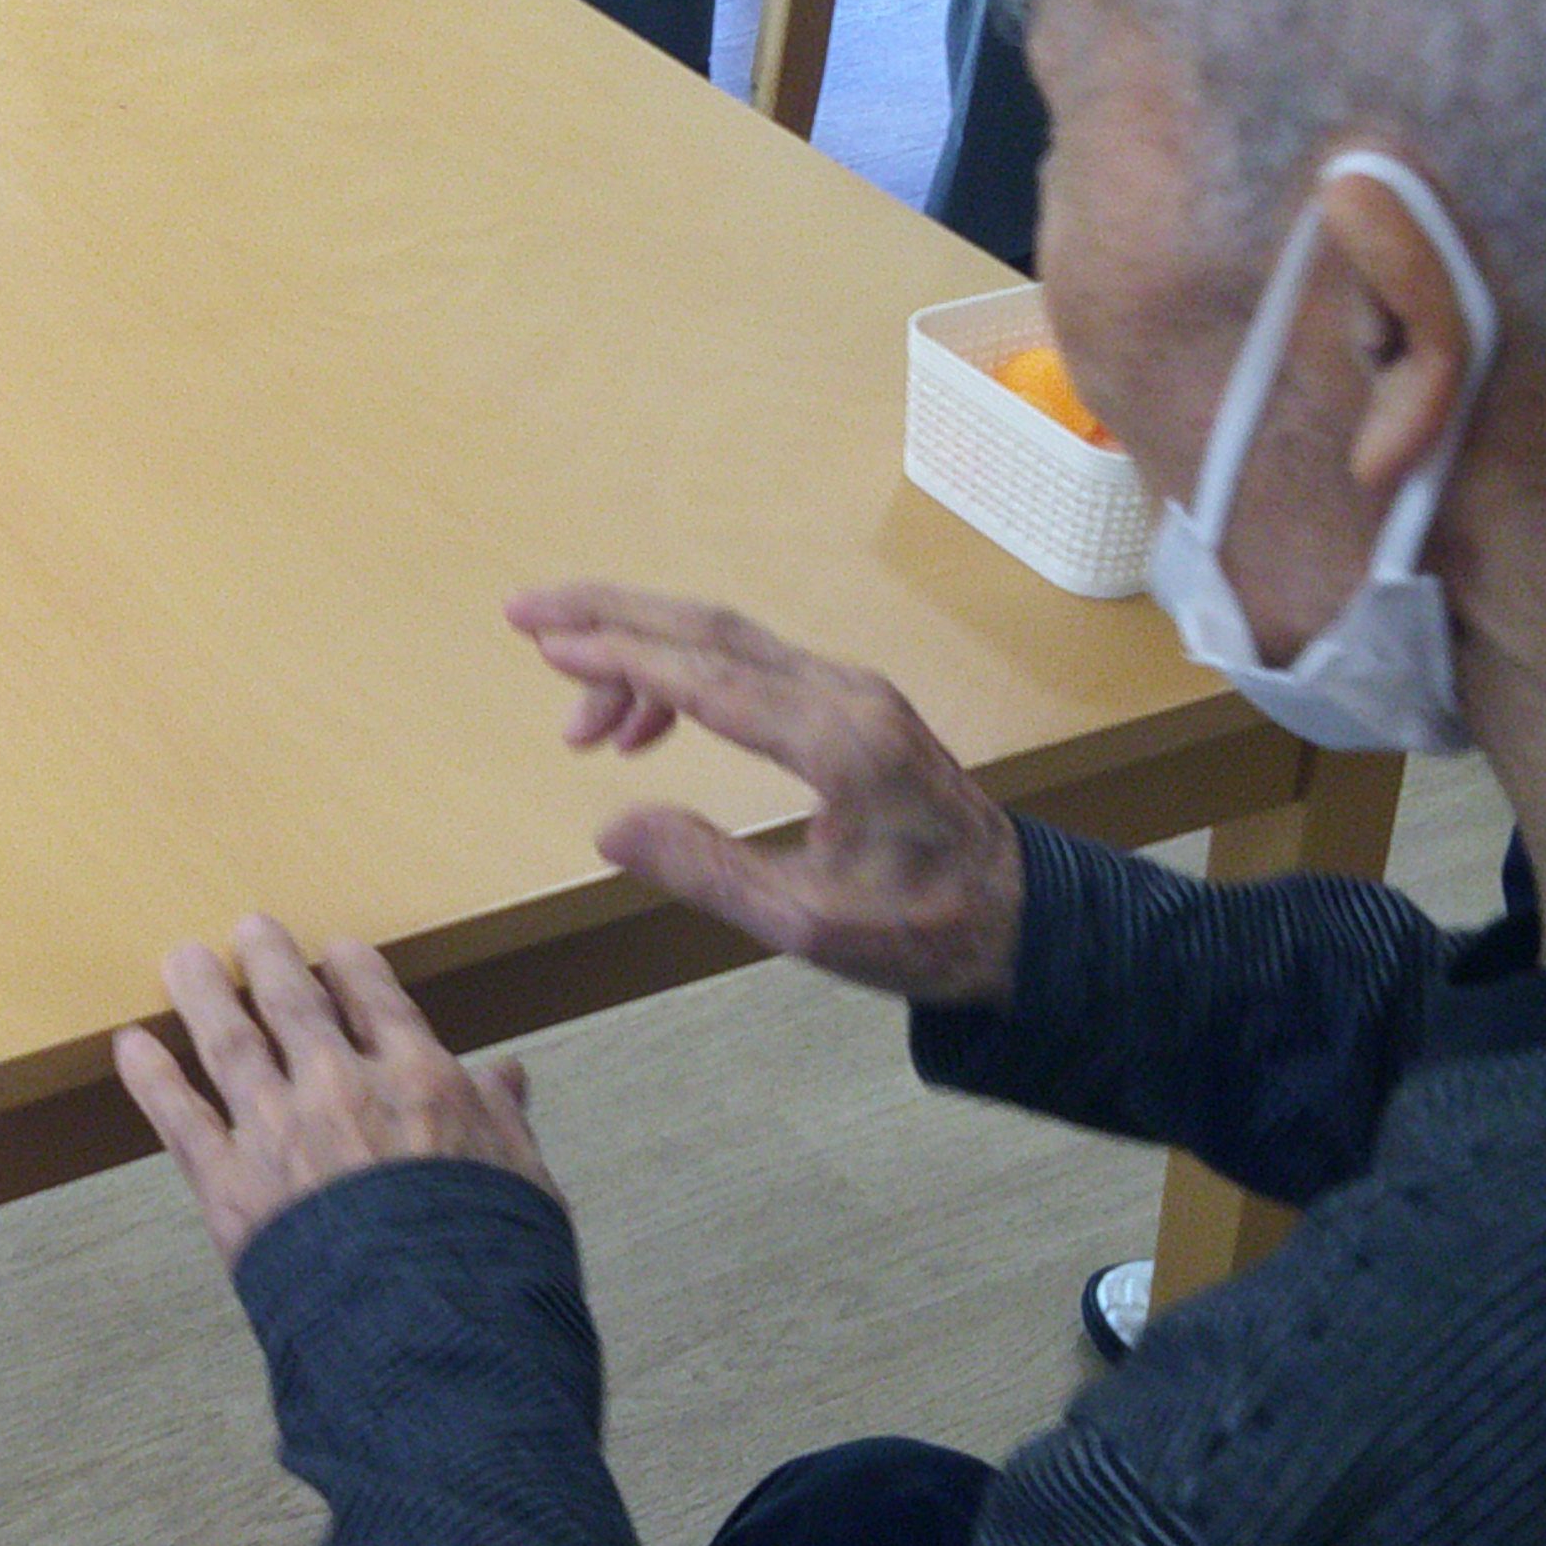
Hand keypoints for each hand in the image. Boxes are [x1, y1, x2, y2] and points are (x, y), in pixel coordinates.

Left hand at [115, 919, 554, 1266]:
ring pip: (229, 1040)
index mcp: (417, 1077)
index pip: (377, 1000)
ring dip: (202, 994)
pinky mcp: (229, 1183)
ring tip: (180, 959)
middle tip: (248, 930)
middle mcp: (340, 1084)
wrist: (428, 1327)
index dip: (353, 968)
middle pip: (292, 1003)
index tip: (338, 950)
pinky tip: (129, 1047)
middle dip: (267, 961)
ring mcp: (277, 1128)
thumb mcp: (520, 1176)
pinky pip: (179, 1117)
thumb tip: (502, 1075)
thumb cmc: (488, 1258)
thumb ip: (499, 1118)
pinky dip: (151, 1078)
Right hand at [505, 583, 1022, 1003]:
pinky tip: (643, 725)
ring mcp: (851, 691)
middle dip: (610, 614)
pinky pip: (749, 664)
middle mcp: (845, 695)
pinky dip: (684, 675)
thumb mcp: (805, 927)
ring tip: (576, 720)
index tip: (545, 644)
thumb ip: (706, 871)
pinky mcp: (850, 703)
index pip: (705, 676)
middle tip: (524, 613)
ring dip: (642, 653)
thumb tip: (608, 827)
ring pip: (725, 640)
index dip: (618, 656)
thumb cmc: (922, 932)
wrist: (1022, 918)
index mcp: (838, 743)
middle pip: (709, 628)